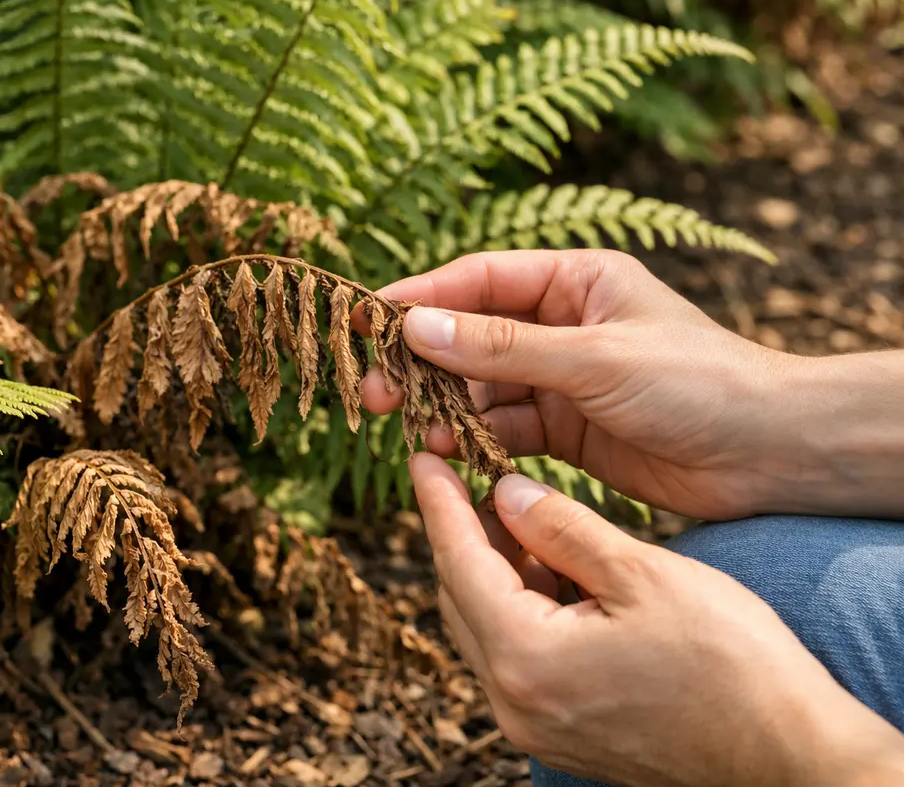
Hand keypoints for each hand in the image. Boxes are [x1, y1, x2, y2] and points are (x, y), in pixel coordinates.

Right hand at [358, 248, 804, 519]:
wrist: (767, 455)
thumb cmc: (698, 382)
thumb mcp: (594, 357)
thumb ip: (502, 348)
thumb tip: (416, 328)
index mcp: (574, 280)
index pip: (477, 280)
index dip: (419, 299)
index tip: (366, 321)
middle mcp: (561, 325)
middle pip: (468, 337)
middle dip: (420, 363)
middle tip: (371, 391)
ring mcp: (560, 380)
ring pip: (479, 389)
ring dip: (445, 407)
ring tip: (413, 430)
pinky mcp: (565, 431)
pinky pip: (502, 430)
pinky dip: (475, 442)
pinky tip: (451, 452)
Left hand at [412, 454, 903, 786]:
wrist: (789, 757)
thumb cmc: (732, 664)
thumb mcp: (644, 574)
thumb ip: (562, 527)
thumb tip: (503, 490)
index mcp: (526, 657)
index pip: (458, 560)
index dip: (439, 500)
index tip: (422, 456)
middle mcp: (514, 699)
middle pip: (461, 595)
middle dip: (463, 531)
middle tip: (472, 475)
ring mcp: (533, 722)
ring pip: (487, 624)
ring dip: (495, 568)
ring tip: (517, 513)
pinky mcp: (559, 730)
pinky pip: (516, 654)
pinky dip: (522, 605)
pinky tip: (549, 568)